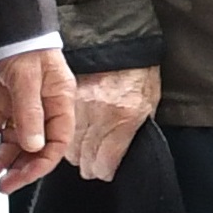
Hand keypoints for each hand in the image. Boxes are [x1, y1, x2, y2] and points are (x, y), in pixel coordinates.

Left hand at [0, 48, 75, 192]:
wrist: (2, 21)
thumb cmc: (24, 43)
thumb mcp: (28, 78)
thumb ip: (30, 113)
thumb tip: (33, 147)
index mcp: (59, 101)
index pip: (56, 142)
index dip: (41, 164)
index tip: (21, 178)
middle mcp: (43, 106)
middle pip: (34, 146)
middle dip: (17, 167)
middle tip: (0, 184)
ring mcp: (22, 104)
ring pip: (13, 140)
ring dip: (0, 158)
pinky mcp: (3, 98)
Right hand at [70, 63, 162, 183]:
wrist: (122, 42)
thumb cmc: (140, 72)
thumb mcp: (149, 103)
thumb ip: (135, 130)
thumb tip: (124, 153)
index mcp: (123, 119)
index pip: (104, 163)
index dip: (105, 171)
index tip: (106, 171)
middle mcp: (98, 116)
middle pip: (85, 160)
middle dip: (91, 166)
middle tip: (95, 164)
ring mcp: (80, 107)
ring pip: (69, 147)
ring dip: (77, 152)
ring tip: (85, 151)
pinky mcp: (68, 98)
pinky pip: (62, 128)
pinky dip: (67, 135)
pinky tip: (75, 135)